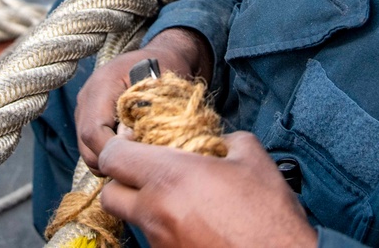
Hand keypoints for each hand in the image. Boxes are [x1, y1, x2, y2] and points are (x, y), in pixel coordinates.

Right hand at [75, 28, 212, 174]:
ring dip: (109, 157)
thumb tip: (134, 144)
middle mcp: (87, 95)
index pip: (93, 132)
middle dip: (110, 160)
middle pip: (85, 145)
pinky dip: (107, 151)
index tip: (138, 154)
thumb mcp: (164, 87)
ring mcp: (84, 105)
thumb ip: (148, 113)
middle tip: (138, 162)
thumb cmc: (166, 67)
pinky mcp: (88, 114)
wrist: (161, 53)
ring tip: (135, 153)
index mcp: (103, 84)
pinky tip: (129, 147)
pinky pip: (90, 143)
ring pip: (86, 148)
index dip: (113, 150)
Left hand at [98, 131, 316, 247]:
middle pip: (110, 194)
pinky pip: (154, 240)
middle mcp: (154, 212)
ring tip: (176, 197)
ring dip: (143, 205)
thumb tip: (218, 142)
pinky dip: (164, 228)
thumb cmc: (268, 214)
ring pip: (132, 220)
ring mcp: (160, 243)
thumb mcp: (253, 158)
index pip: (112, 156)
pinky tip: (192, 221)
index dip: (119, 144)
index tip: (135, 140)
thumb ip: (227, 140)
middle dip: (121, 180)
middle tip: (146, 170)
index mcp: (169, 177)